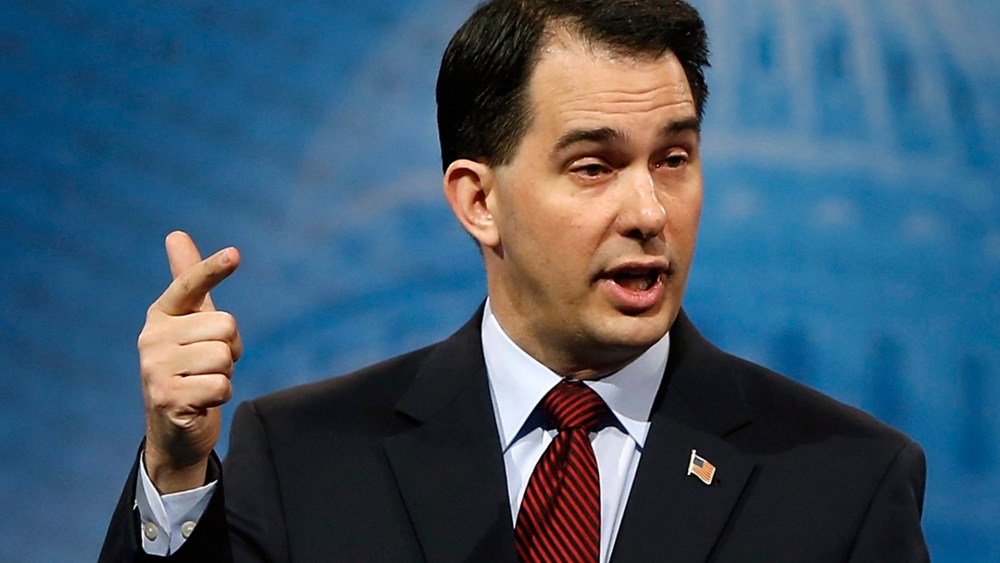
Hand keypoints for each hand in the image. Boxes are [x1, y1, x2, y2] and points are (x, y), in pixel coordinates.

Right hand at [138, 231, 242, 492]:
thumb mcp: (191, 323)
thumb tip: (175, 234)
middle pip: (226, 326)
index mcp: (161, 314)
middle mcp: (152, 337)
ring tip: (204, 382)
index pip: (190, 285)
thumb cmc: (189, 367)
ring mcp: (155, 369)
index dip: (213, 269)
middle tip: (210, 364)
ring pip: (225, 357)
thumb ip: (189, 282)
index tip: (235, 254)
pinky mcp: (167, 398)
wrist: (174, 429)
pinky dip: (220, 395)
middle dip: (230, 348)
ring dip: (225, 374)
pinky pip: (221, 386)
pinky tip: (200, 401)